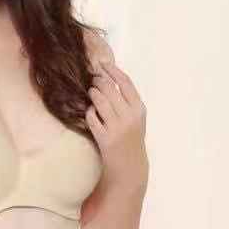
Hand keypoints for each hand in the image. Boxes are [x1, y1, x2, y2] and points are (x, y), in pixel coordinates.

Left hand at [86, 60, 147, 188]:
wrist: (130, 165)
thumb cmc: (131, 137)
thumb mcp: (135, 117)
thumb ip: (127, 100)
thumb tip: (109, 78)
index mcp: (139, 109)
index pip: (125, 83)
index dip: (112, 70)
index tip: (102, 63)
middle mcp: (130, 117)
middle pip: (110, 89)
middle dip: (98, 82)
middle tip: (92, 80)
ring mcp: (117, 127)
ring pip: (99, 101)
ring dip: (92, 94)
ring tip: (91, 93)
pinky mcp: (105, 138)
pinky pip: (91, 117)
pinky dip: (89, 112)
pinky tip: (90, 113)